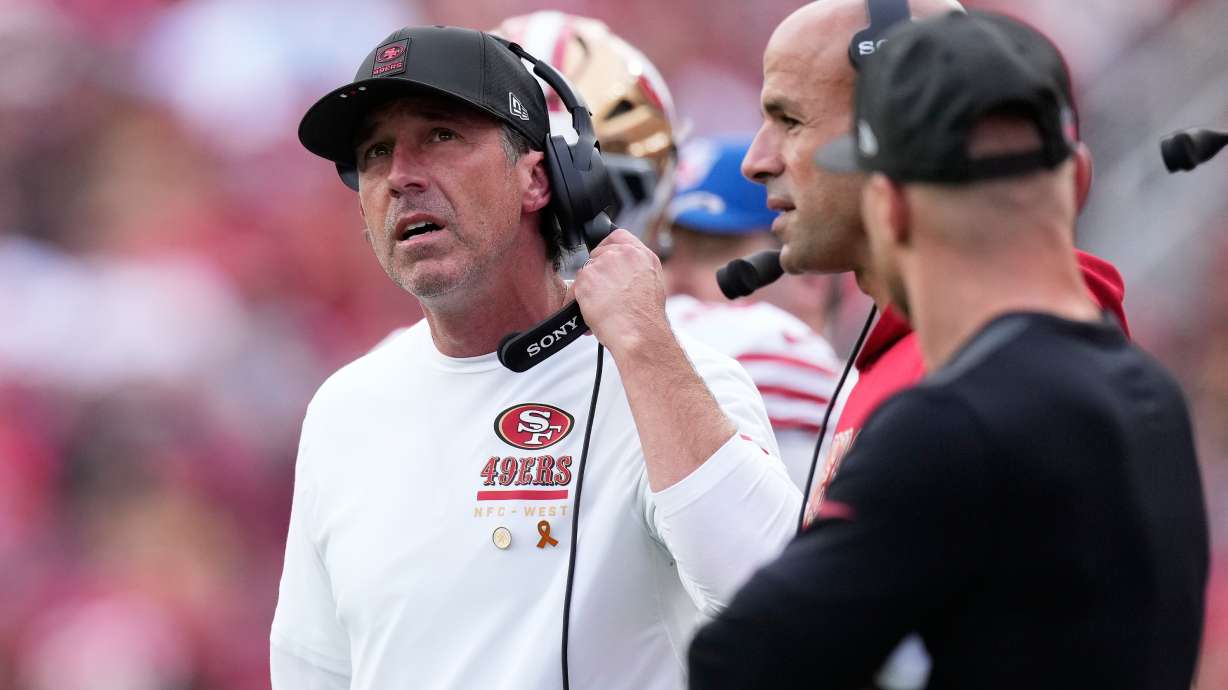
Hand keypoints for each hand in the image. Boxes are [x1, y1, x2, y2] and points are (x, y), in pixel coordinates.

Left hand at [571, 228, 671, 357]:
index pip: (617, 236)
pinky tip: (594, 309)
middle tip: (605, 293)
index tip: (606, 262)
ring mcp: (603, 263)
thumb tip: (622, 274)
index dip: (608, 249)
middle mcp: (622, 254)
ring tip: (603, 305)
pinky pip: (577, 285)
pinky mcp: (586, 276)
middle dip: (597, 273)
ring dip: (590, 287)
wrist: (638, 331)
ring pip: (587, 271)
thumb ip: (635, 270)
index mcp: (641, 255)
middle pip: (598, 254)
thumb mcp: (652, 284)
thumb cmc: (645, 317)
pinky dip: (580, 298)